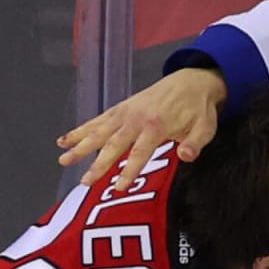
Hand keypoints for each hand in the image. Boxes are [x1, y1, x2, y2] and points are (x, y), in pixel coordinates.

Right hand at [57, 69, 227, 190]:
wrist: (192, 80)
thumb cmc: (198, 109)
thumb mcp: (206, 127)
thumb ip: (195, 143)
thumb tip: (186, 156)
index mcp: (157, 125)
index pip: (140, 152)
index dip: (129, 170)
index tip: (118, 188)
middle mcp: (136, 118)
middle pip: (114, 144)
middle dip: (98, 164)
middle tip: (84, 181)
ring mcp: (126, 112)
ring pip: (99, 131)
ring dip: (80, 146)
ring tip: (63, 159)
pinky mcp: (121, 108)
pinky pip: (98, 120)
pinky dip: (80, 129)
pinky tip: (65, 139)